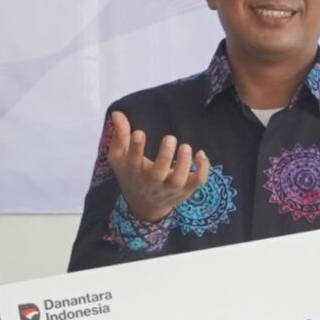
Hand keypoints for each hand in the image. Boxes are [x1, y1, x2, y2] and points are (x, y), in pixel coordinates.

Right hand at [105, 109, 209, 223]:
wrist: (144, 206)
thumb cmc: (131, 175)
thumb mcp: (119, 158)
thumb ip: (119, 136)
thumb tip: (117, 113)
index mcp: (134, 171)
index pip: (132, 160)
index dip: (135, 147)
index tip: (139, 133)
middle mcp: (152, 181)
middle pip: (158, 173)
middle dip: (165, 155)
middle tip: (170, 138)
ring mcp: (170, 187)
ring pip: (179, 179)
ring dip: (184, 162)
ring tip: (185, 147)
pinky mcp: (185, 189)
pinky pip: (197, 181)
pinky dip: (202, 169)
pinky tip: (200, 154)